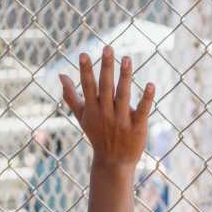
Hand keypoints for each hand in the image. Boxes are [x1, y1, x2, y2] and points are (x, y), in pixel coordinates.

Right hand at [59, 46, 155, 171]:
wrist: (113, 162)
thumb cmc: (98, 136)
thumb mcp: (82, 117)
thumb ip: (71, 96)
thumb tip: (61, 76)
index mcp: (93, 109)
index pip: (88, 87)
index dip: (85, 71)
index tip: (84, 54)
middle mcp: (106, 113)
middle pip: (106, 87)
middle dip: (106, 68)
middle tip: (108, 48)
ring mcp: (121, 120)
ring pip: (123, 95)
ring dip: (125, 77)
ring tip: (127, 59)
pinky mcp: (137, 127)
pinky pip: (142, 111)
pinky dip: (146, 98)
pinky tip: (150, 85)